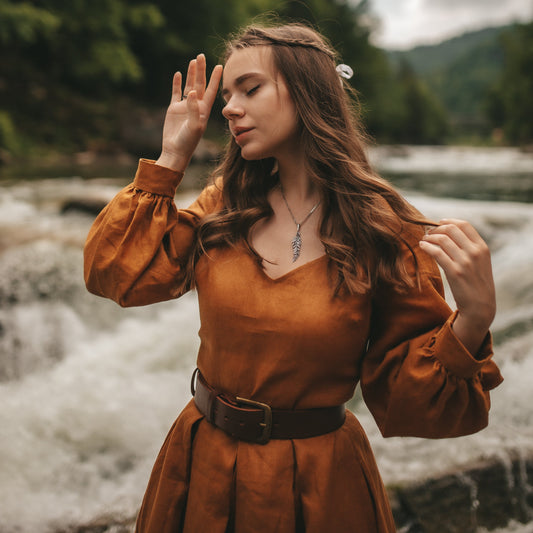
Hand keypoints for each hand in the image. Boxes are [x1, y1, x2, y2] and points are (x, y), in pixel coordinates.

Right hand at [156, 54, 222, 171]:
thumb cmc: (188, 141)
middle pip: (200, 85)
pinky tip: (178, 73)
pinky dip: (177, 83)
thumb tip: (191, 92)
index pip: (211, 91)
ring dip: (191, 74)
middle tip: (201, 56)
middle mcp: (196, 106)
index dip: (215, 79)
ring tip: (193, 61)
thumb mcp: (194, 126)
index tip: (220, 66)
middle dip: (201, 71)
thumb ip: (194, 109)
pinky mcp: (173, 109)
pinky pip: (176, 93)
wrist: (175, 150)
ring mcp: (184, 107)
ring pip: (189, 86)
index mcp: (204, 110)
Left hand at [419, 219, 495, 354]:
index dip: (449, 221)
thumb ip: (470, 248)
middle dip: (436, 228)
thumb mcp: (480, 262)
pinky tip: (422, 246)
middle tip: (428, 232)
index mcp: (482, 247)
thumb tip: (450, 234)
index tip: (439, 222)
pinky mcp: (454, 272)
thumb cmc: (476, 283)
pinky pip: (437, 252)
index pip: (464, 225)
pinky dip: (427, 246)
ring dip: (429, 237)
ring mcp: (465, 262)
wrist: (480, 306)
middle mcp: (475, 252)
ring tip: (423, 240)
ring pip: (442, 239)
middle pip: (451, 229)